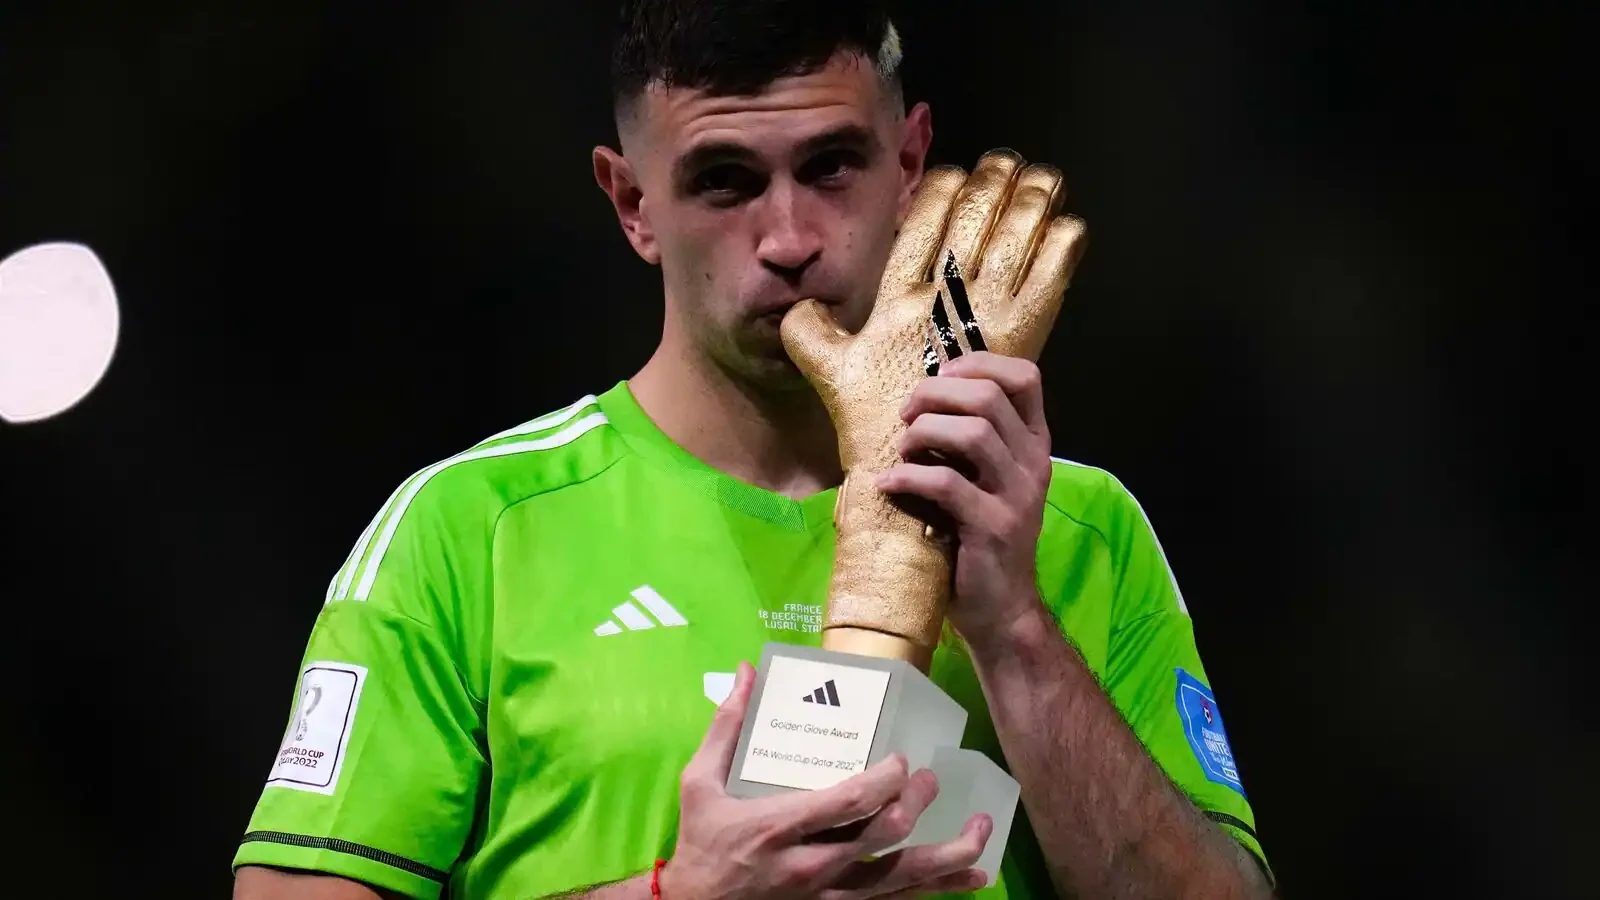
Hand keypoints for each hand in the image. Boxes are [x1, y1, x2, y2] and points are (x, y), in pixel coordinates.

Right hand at [662, 662, 992, 899]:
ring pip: (902, 880)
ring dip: (949, 857)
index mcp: (782, 826)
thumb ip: (727, 726)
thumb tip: (748, 672)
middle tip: (933, 781)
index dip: (889, 780)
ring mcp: (828, 898)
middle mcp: (812, 865)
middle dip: (920, 806)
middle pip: (886, 838)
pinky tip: (969, 880)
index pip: (851, 802)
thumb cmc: (702, 844)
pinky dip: (937, 892)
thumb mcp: (701, 784)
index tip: (904, 761)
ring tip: (981, 831)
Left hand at [877, 351, 1052, 649]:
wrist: (1002, 607)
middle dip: (935, 394)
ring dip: (922, 433)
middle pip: (987, 397)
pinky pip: (946, 483)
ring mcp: (1016, 495)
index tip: (941, 374)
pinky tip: (889, 483)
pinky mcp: (992, 527)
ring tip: (902, 450)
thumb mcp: (987, 480)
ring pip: (971, 433)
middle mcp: (1033, 462)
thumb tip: (920, 397)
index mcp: (1034, 443)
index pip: (1025, 377)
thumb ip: (971, 440)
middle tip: (906, 415)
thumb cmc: (982, 537)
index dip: (978, 363)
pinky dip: (908, 476)